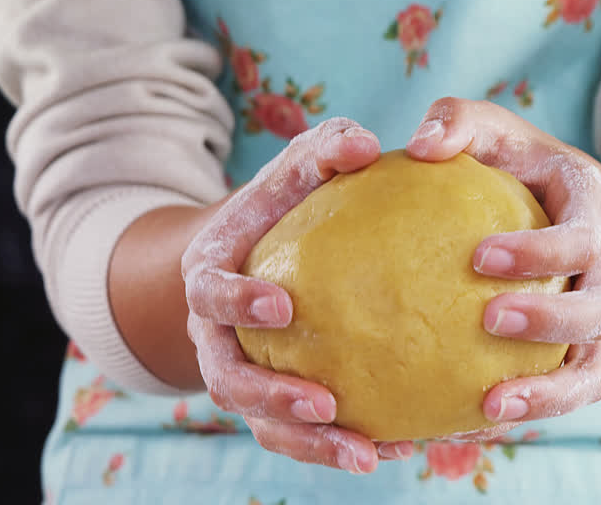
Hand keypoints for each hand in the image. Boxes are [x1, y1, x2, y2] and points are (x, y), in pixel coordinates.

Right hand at [181, 118, 413, 472]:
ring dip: (308, 444)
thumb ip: (326, 148)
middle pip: (227, 381)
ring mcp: (240, 374)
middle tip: (325, 404)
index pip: (207, 293)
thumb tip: (367, 144)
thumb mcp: (298, 166)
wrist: (261, 250)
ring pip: (262, 424)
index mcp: (209, 276)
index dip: (236, 302)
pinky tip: (393, 451)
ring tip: (365, 456)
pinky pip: (299, 436)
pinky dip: (337, 448)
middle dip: (270, 398)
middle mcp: (215, 336)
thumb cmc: (286, 201)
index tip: (283, 306)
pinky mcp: (272, 403)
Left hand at [406, 98, 600, 428]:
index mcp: (593, 212)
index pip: (584, 237)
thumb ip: (458, 122)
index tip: (480, 255)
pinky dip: (526, 414)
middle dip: (551, 321)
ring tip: (489, 409)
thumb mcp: (492, 130)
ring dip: (548, 395)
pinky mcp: (576, 357)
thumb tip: (419, 144)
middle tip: (488, 319)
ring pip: (593, 370)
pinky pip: (562, 396)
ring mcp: (595, 320)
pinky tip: (468, 426)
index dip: (543, 251)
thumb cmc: (513, 164)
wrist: (562, 209)